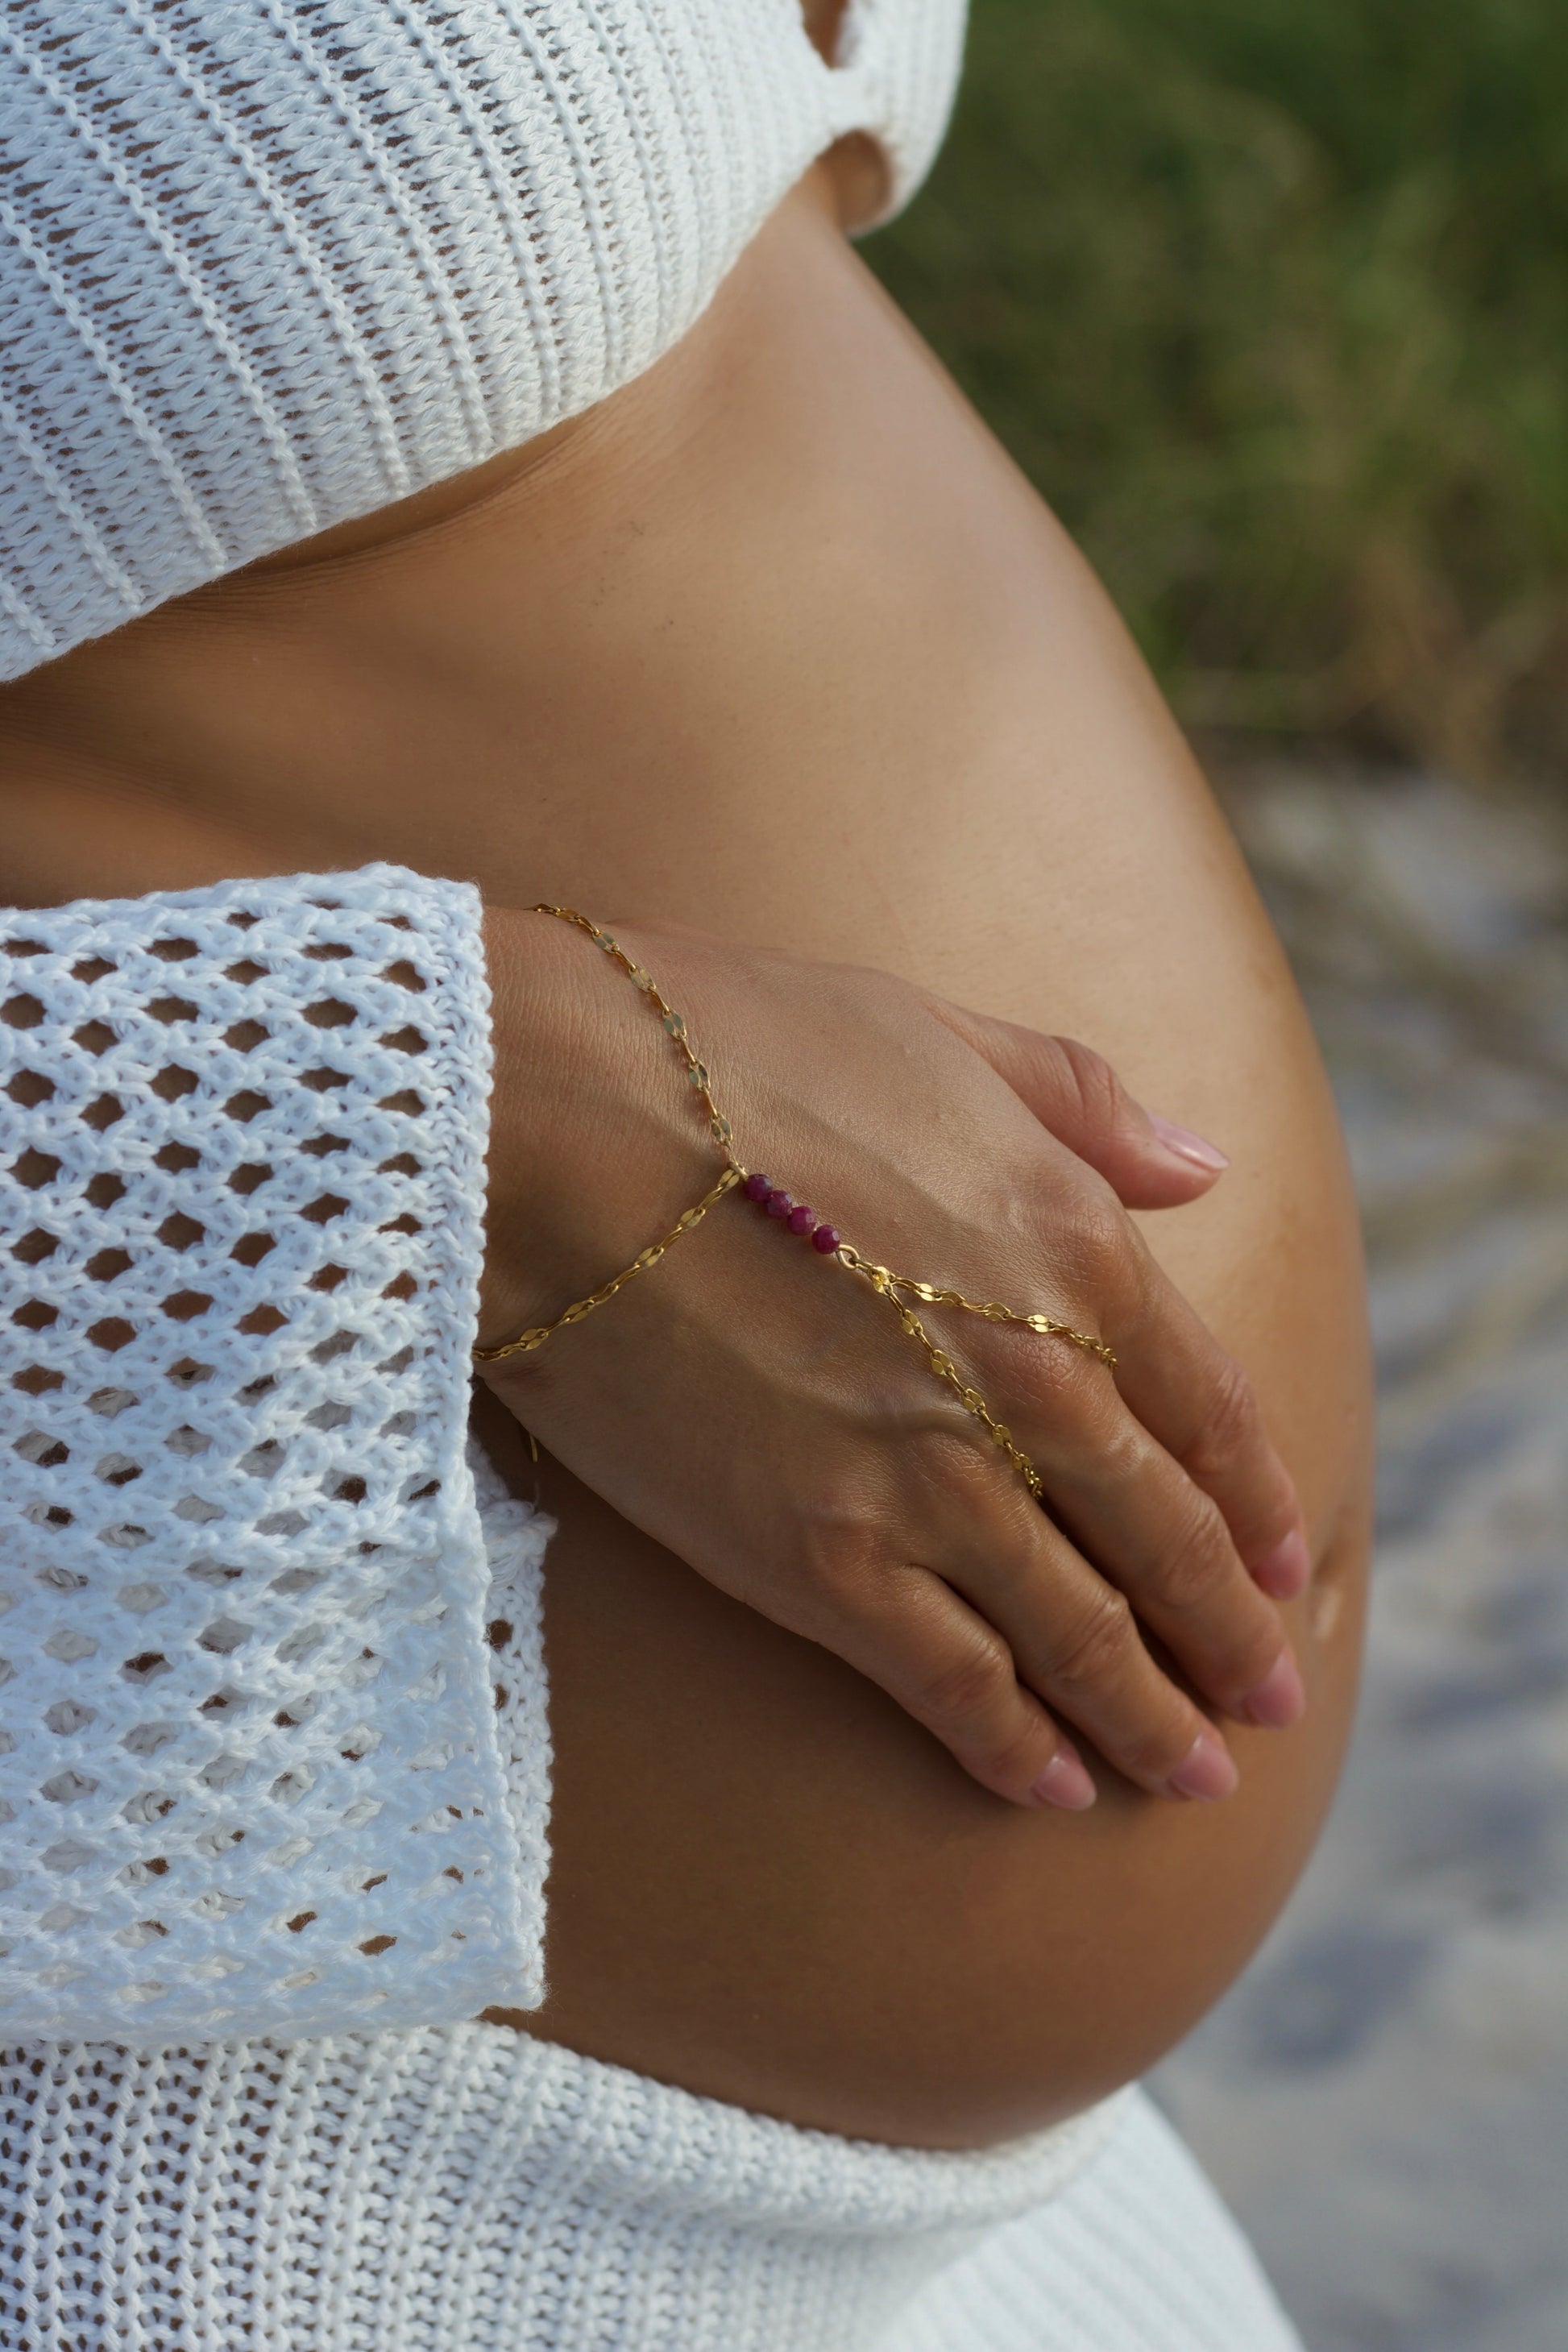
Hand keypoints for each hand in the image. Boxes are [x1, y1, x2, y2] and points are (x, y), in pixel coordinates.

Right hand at [478, 908, 1308, 1810]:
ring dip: (1149, 1715)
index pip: (1207, 1410)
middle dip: (1228, 1634)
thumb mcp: (942, 1036)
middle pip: (1164, 1541)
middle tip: (1269, 1700)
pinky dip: (1012, 1743)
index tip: (1286, 1564)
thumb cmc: (734, 1049)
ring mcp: (930, 1481)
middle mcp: (1033, 1382)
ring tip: (1194, 1776)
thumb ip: (1085, 1107)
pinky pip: (950, 1678)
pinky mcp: (819, 1559)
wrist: (561, 1123)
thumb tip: (1202, 1167)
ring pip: (1077, 1631)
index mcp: (1074, 1250)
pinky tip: (1052, 1787)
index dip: (1256, 1502)